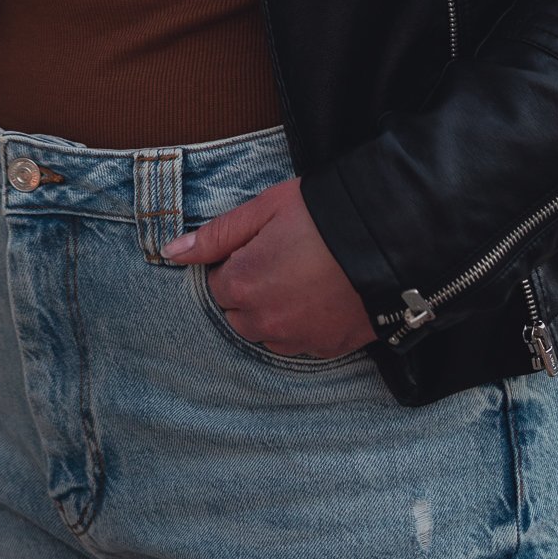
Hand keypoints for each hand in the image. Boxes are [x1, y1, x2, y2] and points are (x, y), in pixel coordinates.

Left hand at [161, 176, 376, 359]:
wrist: (387, 236)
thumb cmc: (321, 214)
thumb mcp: (264, 209)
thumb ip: (216, 234)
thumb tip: (170, 252)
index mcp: (242, 285)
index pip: (217, 285)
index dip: (236, 262)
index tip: (262, 244)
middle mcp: (264, 323)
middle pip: (240, 314)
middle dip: (251, 290)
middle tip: (284, 258)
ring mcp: (298, 340)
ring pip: (270, 333)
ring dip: (276, 312)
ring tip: (305, 276)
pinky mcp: (329, 348)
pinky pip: (303, 342)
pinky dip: (307, 324)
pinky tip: (324, 295)